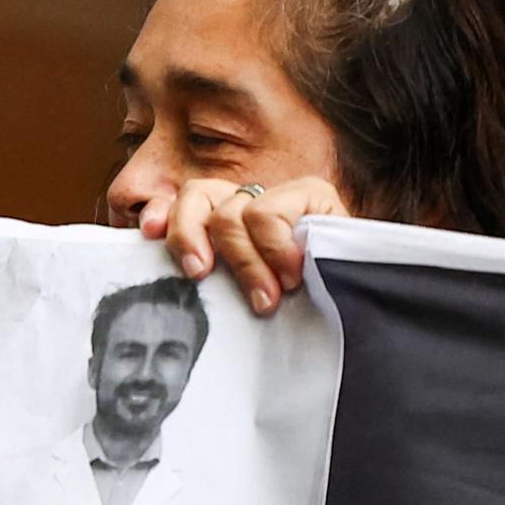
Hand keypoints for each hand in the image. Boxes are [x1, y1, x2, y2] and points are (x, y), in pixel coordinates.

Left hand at [145, 174, 345, 313]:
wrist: (357, 306)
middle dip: (188, 237)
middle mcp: (245, 202)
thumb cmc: (291, 311)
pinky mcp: (310, 193)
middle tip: (200, 276)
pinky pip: (268, 213)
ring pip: (229, 213)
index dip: (160, 214)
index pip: (177, 202)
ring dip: (243, 262)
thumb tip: (156, 280)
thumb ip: (204, 277)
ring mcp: (279, 196)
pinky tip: (291, 275)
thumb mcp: (234, 296)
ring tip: (266, 297)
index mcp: (220, 221)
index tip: (147, 235)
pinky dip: (272, 249)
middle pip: (194, 195)